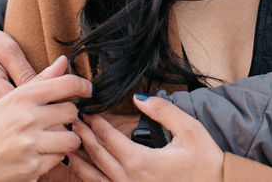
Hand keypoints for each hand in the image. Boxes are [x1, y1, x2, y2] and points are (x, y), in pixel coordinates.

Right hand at [0, 55, 91, 181]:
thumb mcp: (6, 98)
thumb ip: (39, 81)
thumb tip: (64, 61)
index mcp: (20, 97)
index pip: (65, 85)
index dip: (83, 85)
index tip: (89, 90)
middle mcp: (26, 120)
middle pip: (71, 111)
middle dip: (70, 114)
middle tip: (60, 116)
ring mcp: (29, 146)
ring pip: (72, 137)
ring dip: (67, 137)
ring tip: (54, 135)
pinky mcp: (31, 168)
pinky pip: (60, 158)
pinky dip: (54, 155)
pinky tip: (40, 151)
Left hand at [68, 96, 222, 181]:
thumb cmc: (205, 162)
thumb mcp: (190, 130)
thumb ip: (163, 111)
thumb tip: (139, 97)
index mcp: (141, 161)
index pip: (109, 139)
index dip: (95, 123)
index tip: (87, 111)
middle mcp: (130, 180)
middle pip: (97, 156)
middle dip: (82, 137)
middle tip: (70, 121)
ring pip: (95, 177)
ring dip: (79, 161)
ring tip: (66, 147)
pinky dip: (89, 179)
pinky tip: (83, 172)